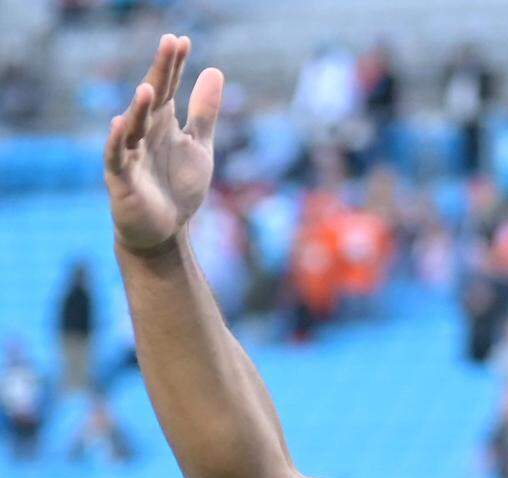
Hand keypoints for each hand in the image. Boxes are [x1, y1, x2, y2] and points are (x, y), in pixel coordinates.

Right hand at [104, 33, 223, 253]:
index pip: (168, 86)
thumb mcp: (199, 147)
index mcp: (162, 121)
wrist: (165, 232)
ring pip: (132, 125)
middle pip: (151, 97)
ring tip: (149, 87)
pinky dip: (116, 141)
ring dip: (139, 107)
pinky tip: (119, 124)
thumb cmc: (179, 188)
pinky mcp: (120, 178)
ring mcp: (130, 152)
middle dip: (160, 72)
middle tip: (169, 43)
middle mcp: (144, 131)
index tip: (182, 40)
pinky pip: (115, 156)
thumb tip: (215, 71)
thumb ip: (204, 112)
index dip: (175, 65)